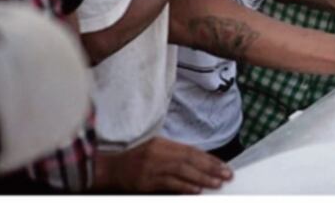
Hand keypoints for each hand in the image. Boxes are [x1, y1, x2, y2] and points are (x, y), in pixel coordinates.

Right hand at [98, 136, 231, 193]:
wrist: (108, 168)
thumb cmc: (134, 159)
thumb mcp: (155, 149)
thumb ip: (175, 154)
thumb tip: (200, 163)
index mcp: (162, 143)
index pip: (191, 151)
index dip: (209, 158)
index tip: (223, 165)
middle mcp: (158, 153)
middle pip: (189, 160)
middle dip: (210, 168)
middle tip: (226, 175)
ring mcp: (151, 167)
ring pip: (182, 172)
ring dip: (202, 178)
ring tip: (216, 183)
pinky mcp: (145, 182)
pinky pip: (168, 184)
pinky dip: (184, 187)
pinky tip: (196, 190)